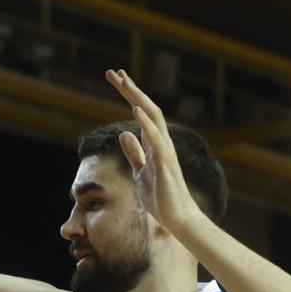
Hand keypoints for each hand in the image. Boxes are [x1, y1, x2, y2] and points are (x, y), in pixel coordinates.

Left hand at [104, 69, 203, 231]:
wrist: (177, 219)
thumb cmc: (161, 197)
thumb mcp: (140, 172)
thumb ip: (134, 153)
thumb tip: (124, 134)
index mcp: (154, 144)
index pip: (141, 112)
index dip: (129, 95)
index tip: (116, 78)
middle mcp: (162, 142)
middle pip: (147, 108)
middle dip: (130, 89)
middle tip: (113, 72)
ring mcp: (165, 151)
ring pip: (153, 118)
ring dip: (137, 98)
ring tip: (123, 82)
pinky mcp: (166, 163)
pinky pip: (156, 139)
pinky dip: (146, 123)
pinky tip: (136, 110)